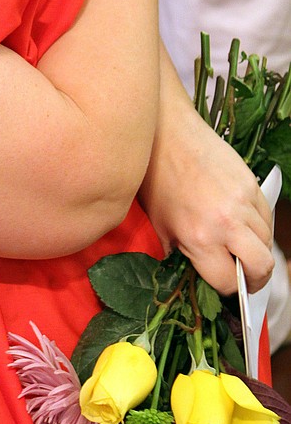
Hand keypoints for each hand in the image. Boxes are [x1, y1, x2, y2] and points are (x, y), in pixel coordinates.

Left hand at [140, 90, 274, 296]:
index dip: (226, 289)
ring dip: (257, 250)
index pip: (229, 282)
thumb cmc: (155, 180)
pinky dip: (260, 226)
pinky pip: (267, 216)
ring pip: (268, 241)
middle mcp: (226, 223)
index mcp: (199, 238)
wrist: (165, 135)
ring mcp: (243, 202)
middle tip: (245, 278)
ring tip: (241, 248)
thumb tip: (197, 276)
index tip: (222, 285)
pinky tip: (243, 224)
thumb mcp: (161, 226)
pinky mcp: (252, 184)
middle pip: (261, 267)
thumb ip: (182, 255)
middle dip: (254, 279)